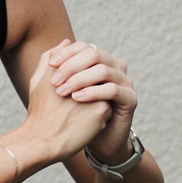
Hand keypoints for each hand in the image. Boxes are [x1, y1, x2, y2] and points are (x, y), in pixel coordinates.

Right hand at [24, 39, 112, 159]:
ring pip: (103, 92)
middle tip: (76, 102)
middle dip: (91, 86)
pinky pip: (107, 108)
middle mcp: (82, 77)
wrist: (42, 142)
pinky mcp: (102, 110)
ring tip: (78, 114)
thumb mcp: (38, 81)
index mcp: (66, 67)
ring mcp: (94, 94)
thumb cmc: (39, 112)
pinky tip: (84, 124)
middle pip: (96, 76)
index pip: (84, 61)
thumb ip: (49, 58)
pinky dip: (98, 115)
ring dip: (95, 100)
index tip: (75, 86)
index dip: (81, 74)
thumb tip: (67, 41)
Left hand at [44, 37, 137, 164]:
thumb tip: (62, 42)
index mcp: (100, 61)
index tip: (51, 63)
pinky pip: (112, 90)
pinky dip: (93, 92)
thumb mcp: (60, 87)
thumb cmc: (74, 113)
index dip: (67, 53)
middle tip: (54, 81)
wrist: (92, 140)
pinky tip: (76, 98)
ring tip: (62, 91)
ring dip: (80, 79)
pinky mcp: (130, 99)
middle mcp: (115, 67)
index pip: (84, 47)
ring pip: (103, 70)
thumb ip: (58, 65)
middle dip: (71, 66)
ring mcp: (125, 81)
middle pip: (94, 54)